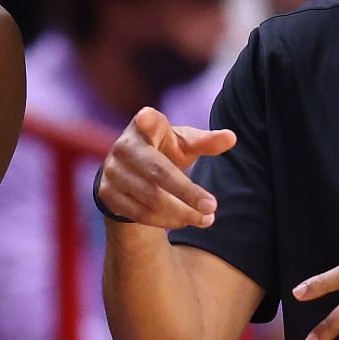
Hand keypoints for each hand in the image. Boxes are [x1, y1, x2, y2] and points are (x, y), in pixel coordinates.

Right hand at [96, 107, 235, 229]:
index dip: (145, 121)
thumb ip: (205, 142)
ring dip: (181, 212)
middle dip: (187, 192)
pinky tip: (184, 221)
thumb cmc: (163, 151)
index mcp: (143, 124)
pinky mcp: (107, 194)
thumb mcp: (183, 143)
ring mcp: (112, 171)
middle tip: (213, 207)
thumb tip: (232, 138)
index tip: (146, 119)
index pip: (146, 122)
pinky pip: (140, 214)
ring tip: (207, 219)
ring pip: (151, 198)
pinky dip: (166, 221)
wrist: (129, 171)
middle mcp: (123, 146)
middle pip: (158, 172)